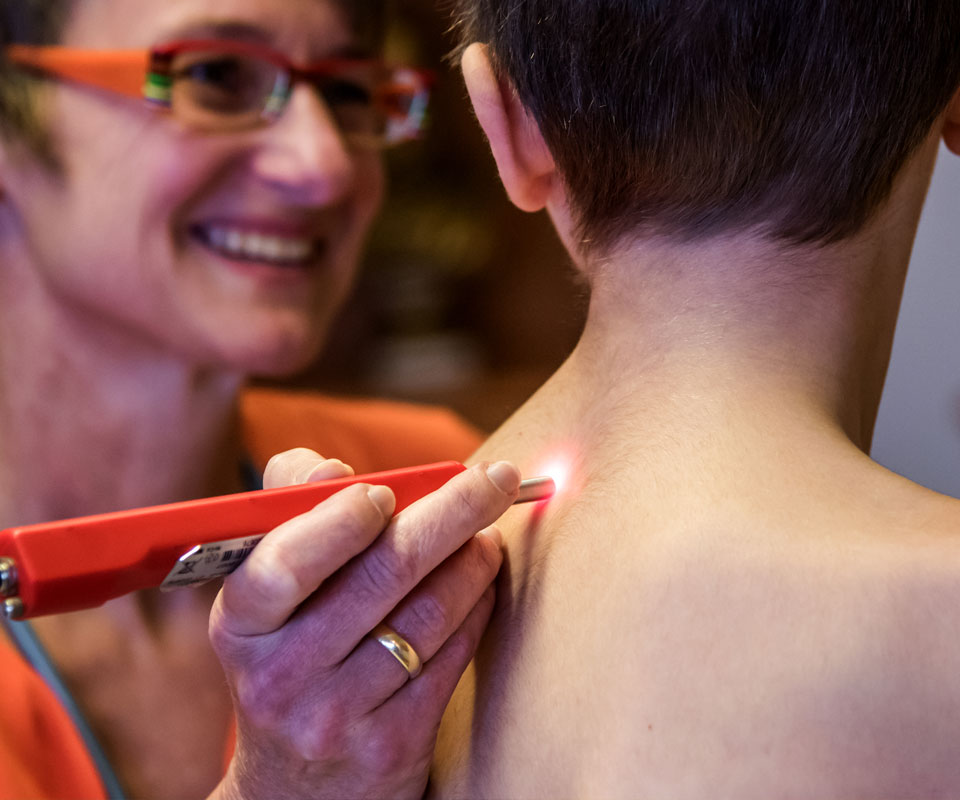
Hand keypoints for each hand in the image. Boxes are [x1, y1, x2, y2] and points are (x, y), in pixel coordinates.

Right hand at [207, 449, 519, 799]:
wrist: (293, 790)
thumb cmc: (289, 658)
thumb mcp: (265, 597)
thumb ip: (290, 513)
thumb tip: (331, 468)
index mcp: (241, 622)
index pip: (286, 562)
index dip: (342, 519)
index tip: (386, 489)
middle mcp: (281, 673)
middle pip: (382, 574)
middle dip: (451, 512)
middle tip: (493, 479)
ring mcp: (335, 714)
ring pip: (427, 614)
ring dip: (473, 559)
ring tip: (489, 531)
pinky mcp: (390, 744)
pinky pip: (450, 657)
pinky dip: (477, 606)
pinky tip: (484, 581)